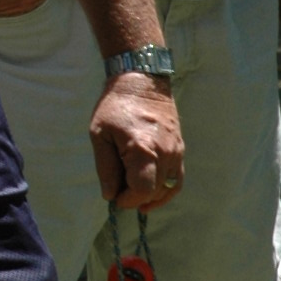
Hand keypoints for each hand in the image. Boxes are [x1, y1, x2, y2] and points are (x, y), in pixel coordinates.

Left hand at [88, 76, 183, 208]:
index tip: (115, 197)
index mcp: (143, 150)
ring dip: (151, 196)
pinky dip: (166, 190)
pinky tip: (152, 193)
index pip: (142, 191)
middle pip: (155, 192)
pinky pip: (177, 179)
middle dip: (135, 197)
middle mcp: (165, 154)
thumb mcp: (100, 135)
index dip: (127, 200)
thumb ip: (105, 168)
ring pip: (168, 188)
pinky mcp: (180, 149)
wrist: (142, 80)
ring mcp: (176, 152)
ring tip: (134, 194)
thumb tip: (110, 195)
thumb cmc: (115, 106)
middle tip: (119, 190)